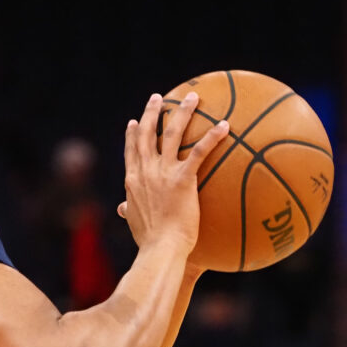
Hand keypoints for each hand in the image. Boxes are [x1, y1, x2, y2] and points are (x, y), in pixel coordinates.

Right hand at [119, 92, 228, 253]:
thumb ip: (128, 211)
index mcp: (133, 181)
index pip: (131, 151)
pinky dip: (212, 137)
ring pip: (172, 134)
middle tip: (158, 97)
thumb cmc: (150, 242)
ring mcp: (162, 172)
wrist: (160, 249)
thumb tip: (121, 209)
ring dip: (182, 112)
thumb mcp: (134, 223)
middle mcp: (145, 171)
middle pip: (147, 134)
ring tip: (192, 97)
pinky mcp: (182, 179)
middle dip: (153, 112)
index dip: (133, 134)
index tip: (136, 121)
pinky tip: (225, 125)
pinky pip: (199, 152)